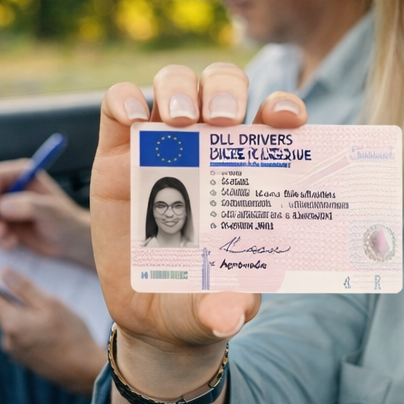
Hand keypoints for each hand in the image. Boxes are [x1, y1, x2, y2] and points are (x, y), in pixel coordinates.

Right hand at [0, 158, 93, 269]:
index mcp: (23, 174)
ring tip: (9, 237)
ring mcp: (6, 206)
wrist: (71, 242)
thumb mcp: (51, 211)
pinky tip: (13, 243)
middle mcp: (11, 188)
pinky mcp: (4, 224)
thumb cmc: (66, 221)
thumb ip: (28, 206)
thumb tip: (2, 206)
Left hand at [0, 270, 103, 397]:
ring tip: (44, 304)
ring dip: (22, 311)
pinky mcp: (24, 359)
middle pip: (1, 310)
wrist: (84, 371)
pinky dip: (28, 325)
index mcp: (10, 324)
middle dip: (10, 295)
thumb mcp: (51, 304)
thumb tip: (2, 273)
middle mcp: (7, 340)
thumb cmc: (71, 335)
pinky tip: (47, 323)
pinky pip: (20, 335)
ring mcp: (14, 352)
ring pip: (13, 322)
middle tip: (25, 279)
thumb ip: (24, 288)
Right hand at [90, 63, 304, 403]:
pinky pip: (117, 104)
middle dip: (225, 89)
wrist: (152, 318)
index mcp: (250, 169)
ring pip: (174, 84)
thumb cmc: (202, 300)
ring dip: (179, 88)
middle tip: (223, 120)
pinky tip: (132, 118)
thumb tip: (231, 315)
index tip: (287, 120)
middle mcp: (209, 148)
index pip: (274, 120)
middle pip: (222, 87)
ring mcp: (161, 145)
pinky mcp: (116, 152)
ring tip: (178, 120)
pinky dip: (124, 98)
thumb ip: (226, 308)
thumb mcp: (218, 310)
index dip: (284, 107)